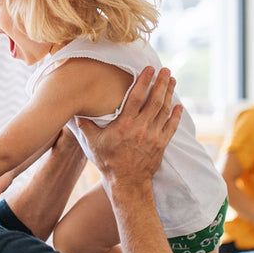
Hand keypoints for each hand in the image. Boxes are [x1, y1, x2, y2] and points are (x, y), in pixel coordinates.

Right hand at [76, 67, 180, 184]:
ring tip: (172, 80)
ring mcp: (153, 137)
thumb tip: (74, 111)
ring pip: (164, 111)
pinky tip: (179, 105)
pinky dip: (176, 115)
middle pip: (154, 101)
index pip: (136, 98)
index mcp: (125, 125)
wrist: (126, 183)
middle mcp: (141, 129)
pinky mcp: (161, 145)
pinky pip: (171, 127)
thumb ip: (86, 125)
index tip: (149, 69)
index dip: (143, 81)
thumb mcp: (94, 143)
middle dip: (161, 83)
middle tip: (166, 70)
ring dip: (169, 94)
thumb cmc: (108, 162)